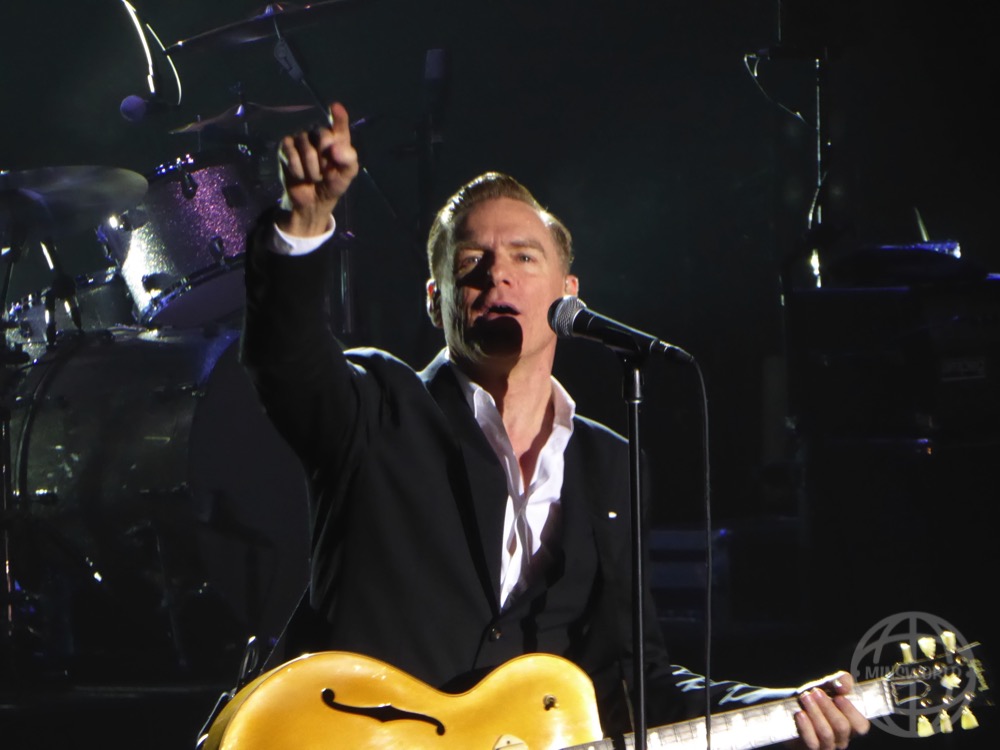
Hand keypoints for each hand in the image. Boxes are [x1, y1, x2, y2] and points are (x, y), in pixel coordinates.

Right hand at [277, 101, 359, 235]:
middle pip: (322, 135)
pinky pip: (290, 152)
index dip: (338, 117)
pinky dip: (297, 168)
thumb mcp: (346, 174)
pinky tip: (300, 175)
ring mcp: (301, 139)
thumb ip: (348, 160)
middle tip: (325, 172)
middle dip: (325, 159)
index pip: (339, 125)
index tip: (336, 107)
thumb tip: (334, 148)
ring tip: (313, 177)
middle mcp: (318, 135)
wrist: (313, 201)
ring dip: (312, 169)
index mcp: (337, 139)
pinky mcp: (285, 148)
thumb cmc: (332, 184)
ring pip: (306, 148)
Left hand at [788, 672, 869, 749]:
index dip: (852, 712)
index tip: (839, 697)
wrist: (791, 707)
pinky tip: (800, 714)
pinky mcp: (810, 748)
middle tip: (816, 692)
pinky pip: (812, 742)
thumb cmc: (816, 698)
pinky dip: (806, 727)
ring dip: (815, 713)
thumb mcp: (829, 686)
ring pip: (826, 734)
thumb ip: (841, 681)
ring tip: (805, 698)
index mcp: (851, 725)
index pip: (861, 726)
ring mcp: (826, 746)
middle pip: (842, 727)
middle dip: (828, 707)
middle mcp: (841, 738)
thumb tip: (843, 685)